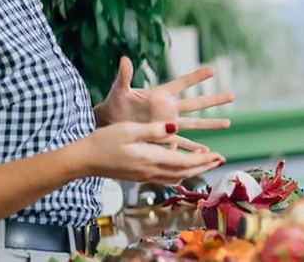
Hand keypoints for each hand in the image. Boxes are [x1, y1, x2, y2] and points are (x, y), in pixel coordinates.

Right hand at [74, 121, 225, 184]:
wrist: (83, 160)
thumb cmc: (103, 141)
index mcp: (151, 159)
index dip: (203, 160)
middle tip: (220, 160)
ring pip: (175, 176)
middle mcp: (150, 171)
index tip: (218, 156)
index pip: (184, 162)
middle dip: (204, 166)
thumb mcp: (129, 130)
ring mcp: (144, 175)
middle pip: (184, 172)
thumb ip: (154, 130)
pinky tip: (180, 167)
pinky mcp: (139, 175)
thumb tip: (175, 127)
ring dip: (193, 170)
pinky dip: (178, 172)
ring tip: (205, 162)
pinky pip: (165, 177)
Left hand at [96, 57, 234, 136]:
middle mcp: (168, 109)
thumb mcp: (119, 91)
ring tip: (227, 123)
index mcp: (160, 95)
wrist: (107, 124)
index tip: (213, 70)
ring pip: (194, 124)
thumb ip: (124, 77)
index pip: (182, 84)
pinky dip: (193, 148)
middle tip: (232, 95)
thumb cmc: (113, 105)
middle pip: (196, 103)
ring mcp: (167, 124)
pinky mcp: (162, 137)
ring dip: (210, 124)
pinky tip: (206, 151)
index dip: (196, 77)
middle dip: (213, 100)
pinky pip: (182, 143)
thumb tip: (124, 59)